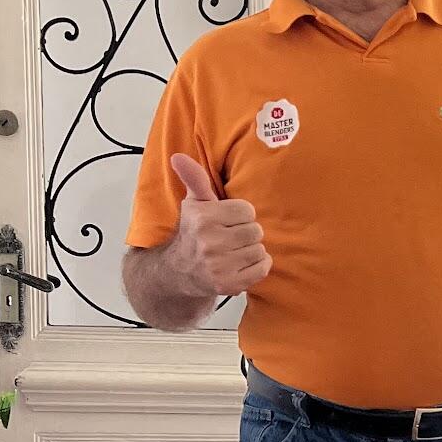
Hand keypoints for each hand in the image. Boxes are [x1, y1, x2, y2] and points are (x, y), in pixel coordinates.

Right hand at [170, 153, 271, 293]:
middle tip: (230, 238)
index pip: (247, 210)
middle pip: (256, 230)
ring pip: (260, 250)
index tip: (226, 221)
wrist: (180, 272)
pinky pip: (262, 268)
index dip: (240, 215)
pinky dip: (256, 266)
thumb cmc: (193, 233)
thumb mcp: (193, 203)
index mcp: (203, 218)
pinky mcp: (230, 284)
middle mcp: (210, 242)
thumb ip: (194, 178)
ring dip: (251, 250)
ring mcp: (220, 266)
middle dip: (246, 233)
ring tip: (233, 251)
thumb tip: (178, 156)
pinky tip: (239, 264)